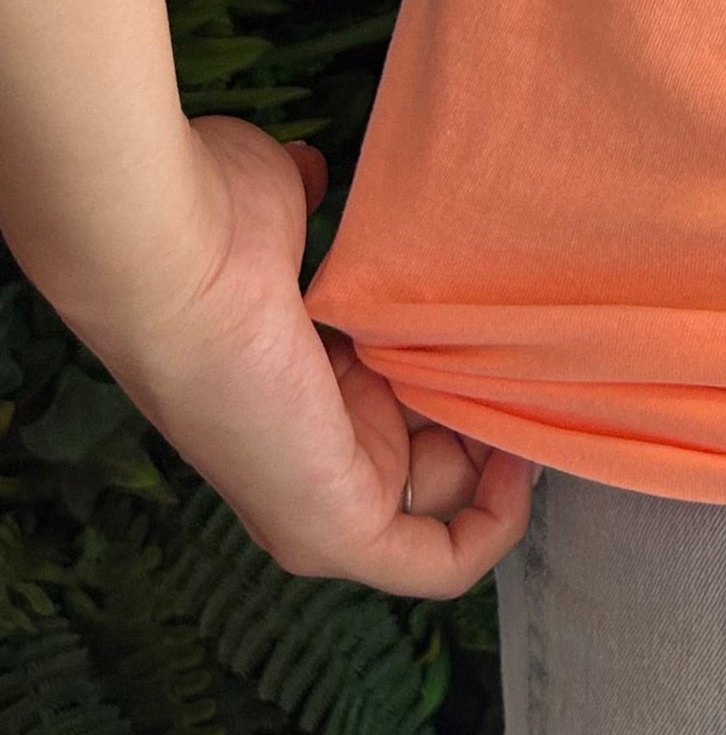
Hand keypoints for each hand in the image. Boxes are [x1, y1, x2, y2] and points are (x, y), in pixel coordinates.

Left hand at [80, 115, 531, 596]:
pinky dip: (494, 524)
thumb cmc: (219, 218)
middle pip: (432, 447)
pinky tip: (523, 459)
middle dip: (494, 407)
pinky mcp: (336, 530)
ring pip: (440, 496)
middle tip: (539, 360)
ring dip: (501, 454)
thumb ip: (302, 196)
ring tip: (539, 393)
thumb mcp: (278, 202)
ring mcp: (317, 497)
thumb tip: (311, 172)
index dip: (469, 363)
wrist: (176, 254)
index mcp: (302, 374)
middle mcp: (312, 440)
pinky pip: (435, 562)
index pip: (405, 393)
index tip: (511, 321)